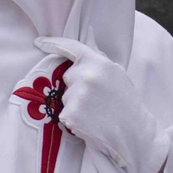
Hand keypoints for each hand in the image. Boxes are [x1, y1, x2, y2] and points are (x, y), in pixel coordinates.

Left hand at [35, 37, 169, 172]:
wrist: (133, 133)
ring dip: (75, 103)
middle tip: (95, 98)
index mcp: (99, 63)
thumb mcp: (117, 74)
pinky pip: (64, 113)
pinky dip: (73, 118)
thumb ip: (98, 58)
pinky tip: (89, 122)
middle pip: (68, 75)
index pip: (70, 47)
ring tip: (95, 112)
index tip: (39, 42)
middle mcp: (86, 76)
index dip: (52, 43)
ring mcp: (76, 96)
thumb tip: (87, 38)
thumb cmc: (126, 103)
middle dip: (76, 84)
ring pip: (65, 96)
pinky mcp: (70, 114)